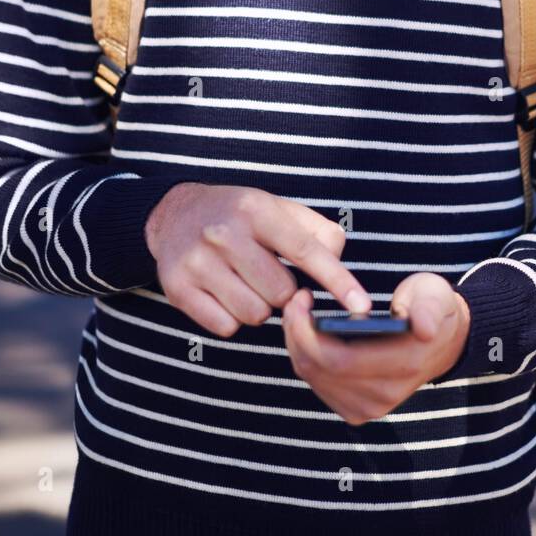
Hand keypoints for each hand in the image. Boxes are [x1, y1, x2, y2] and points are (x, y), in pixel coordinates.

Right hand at [145, 183, 371, 336]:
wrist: (174, 213)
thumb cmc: (239, 215)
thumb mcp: (278, 208)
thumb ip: (317, 232)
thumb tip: (337, 261)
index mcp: (256, 209)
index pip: (305, 250)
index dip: (337, 280)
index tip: (361, 305)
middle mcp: (224, 233)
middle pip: (281, 293)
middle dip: (283, 291)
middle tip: (267, 273)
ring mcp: (197, 261)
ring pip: (255, 314)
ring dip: (258, 307)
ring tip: (244, 283)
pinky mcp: (177, 287)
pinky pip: (226, 328)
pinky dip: (232, 319)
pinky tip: (223, 294)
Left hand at [282, 272, 470, 424]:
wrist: (440, 342)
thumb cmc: (430, 309)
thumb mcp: (435, 296)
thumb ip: (429, 309)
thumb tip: (424, 328)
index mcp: (404, 364)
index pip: (340, 360)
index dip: (309, 333)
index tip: (301, 298)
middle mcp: (385, 394)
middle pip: (319, 370)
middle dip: (296, 333)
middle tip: (294, 300)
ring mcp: (370, 407)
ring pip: (313, 378)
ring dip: (297, 344)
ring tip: (299, 312)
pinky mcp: (358, 410)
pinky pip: (318, 385)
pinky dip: (305, 358)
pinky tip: (308, 334)